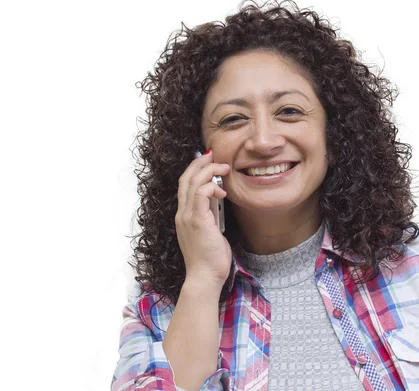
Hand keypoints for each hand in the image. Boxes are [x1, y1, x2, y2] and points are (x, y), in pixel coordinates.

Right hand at [175, 150, 231, 286]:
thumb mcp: (210, 229)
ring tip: (223, 168)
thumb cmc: (210, 258)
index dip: (194, 170)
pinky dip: (211, 186)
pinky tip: (222, 191)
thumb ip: (209, 213)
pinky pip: (200, 194)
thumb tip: (216, 198)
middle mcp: (182, 214)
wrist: (205, 277)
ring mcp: (187, 217)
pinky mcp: (197, 221)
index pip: (185, 185)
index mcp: (184, 216)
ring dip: (209, 171)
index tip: (208, 161)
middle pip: (185, 178)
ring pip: (193, 182)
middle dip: (199, 163)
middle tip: (212, 155)